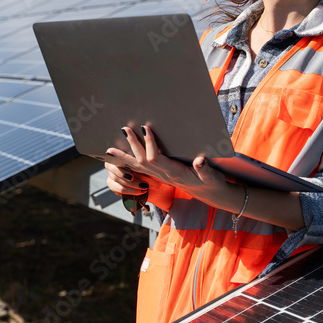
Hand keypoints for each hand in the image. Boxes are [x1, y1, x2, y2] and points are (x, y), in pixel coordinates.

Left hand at [101, 124, 237, 212]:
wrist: (209, 194)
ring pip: (138, 166)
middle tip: (124, 129)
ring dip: (124, 157)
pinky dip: (130, 161)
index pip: (156, 159)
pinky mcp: (160, 174)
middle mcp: (164, 175)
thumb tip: (199, 161)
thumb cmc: (211, 183)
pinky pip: (141, 168)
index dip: (149, 144)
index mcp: (174, 173)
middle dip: (132, 146)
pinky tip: (122, 156)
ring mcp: (160, 176)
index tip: (146, 128)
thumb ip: (205, 169)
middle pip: (141, 162)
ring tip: (110, 149)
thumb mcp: (212, 177)